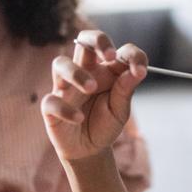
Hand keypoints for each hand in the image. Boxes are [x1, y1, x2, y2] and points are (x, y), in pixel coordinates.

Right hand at [41, 30, 146, 161]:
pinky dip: (65, 109)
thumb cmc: (105, 124)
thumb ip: (126, 89)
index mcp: (104, 70)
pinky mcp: (51, 107)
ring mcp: (65, 88)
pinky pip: (51, 101)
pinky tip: (79, 119)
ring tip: (91, 88)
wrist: (90, 150)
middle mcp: (83, 72)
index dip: (131, 55)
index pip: (116, 50)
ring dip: (76, 72)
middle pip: (83, 41)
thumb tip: (138, 70)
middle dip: (96, 40)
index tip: (140, 70)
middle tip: (109, 56)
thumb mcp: (121, 109)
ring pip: (60, 64)